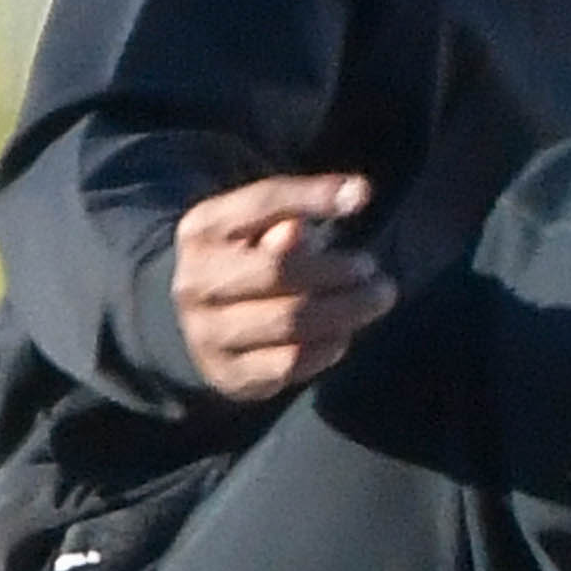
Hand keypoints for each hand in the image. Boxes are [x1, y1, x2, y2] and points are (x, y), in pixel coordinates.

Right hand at [170, 173, 397, 399]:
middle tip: (374, 272)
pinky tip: (343, 334)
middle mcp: (195, 281)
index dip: (314, 196)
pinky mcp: (229, 375)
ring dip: (345, 311)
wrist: (196, 327)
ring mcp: (207, 333)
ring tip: (375, 300)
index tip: (363, 195)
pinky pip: (290, 363)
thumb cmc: (244, 262)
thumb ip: (294, 211)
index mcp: (202, 230)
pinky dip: (326, 348)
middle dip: (337, 270)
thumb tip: (352, 195)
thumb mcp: (257, 227)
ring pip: (289, 322)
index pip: (263, 202)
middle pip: (278, 270)